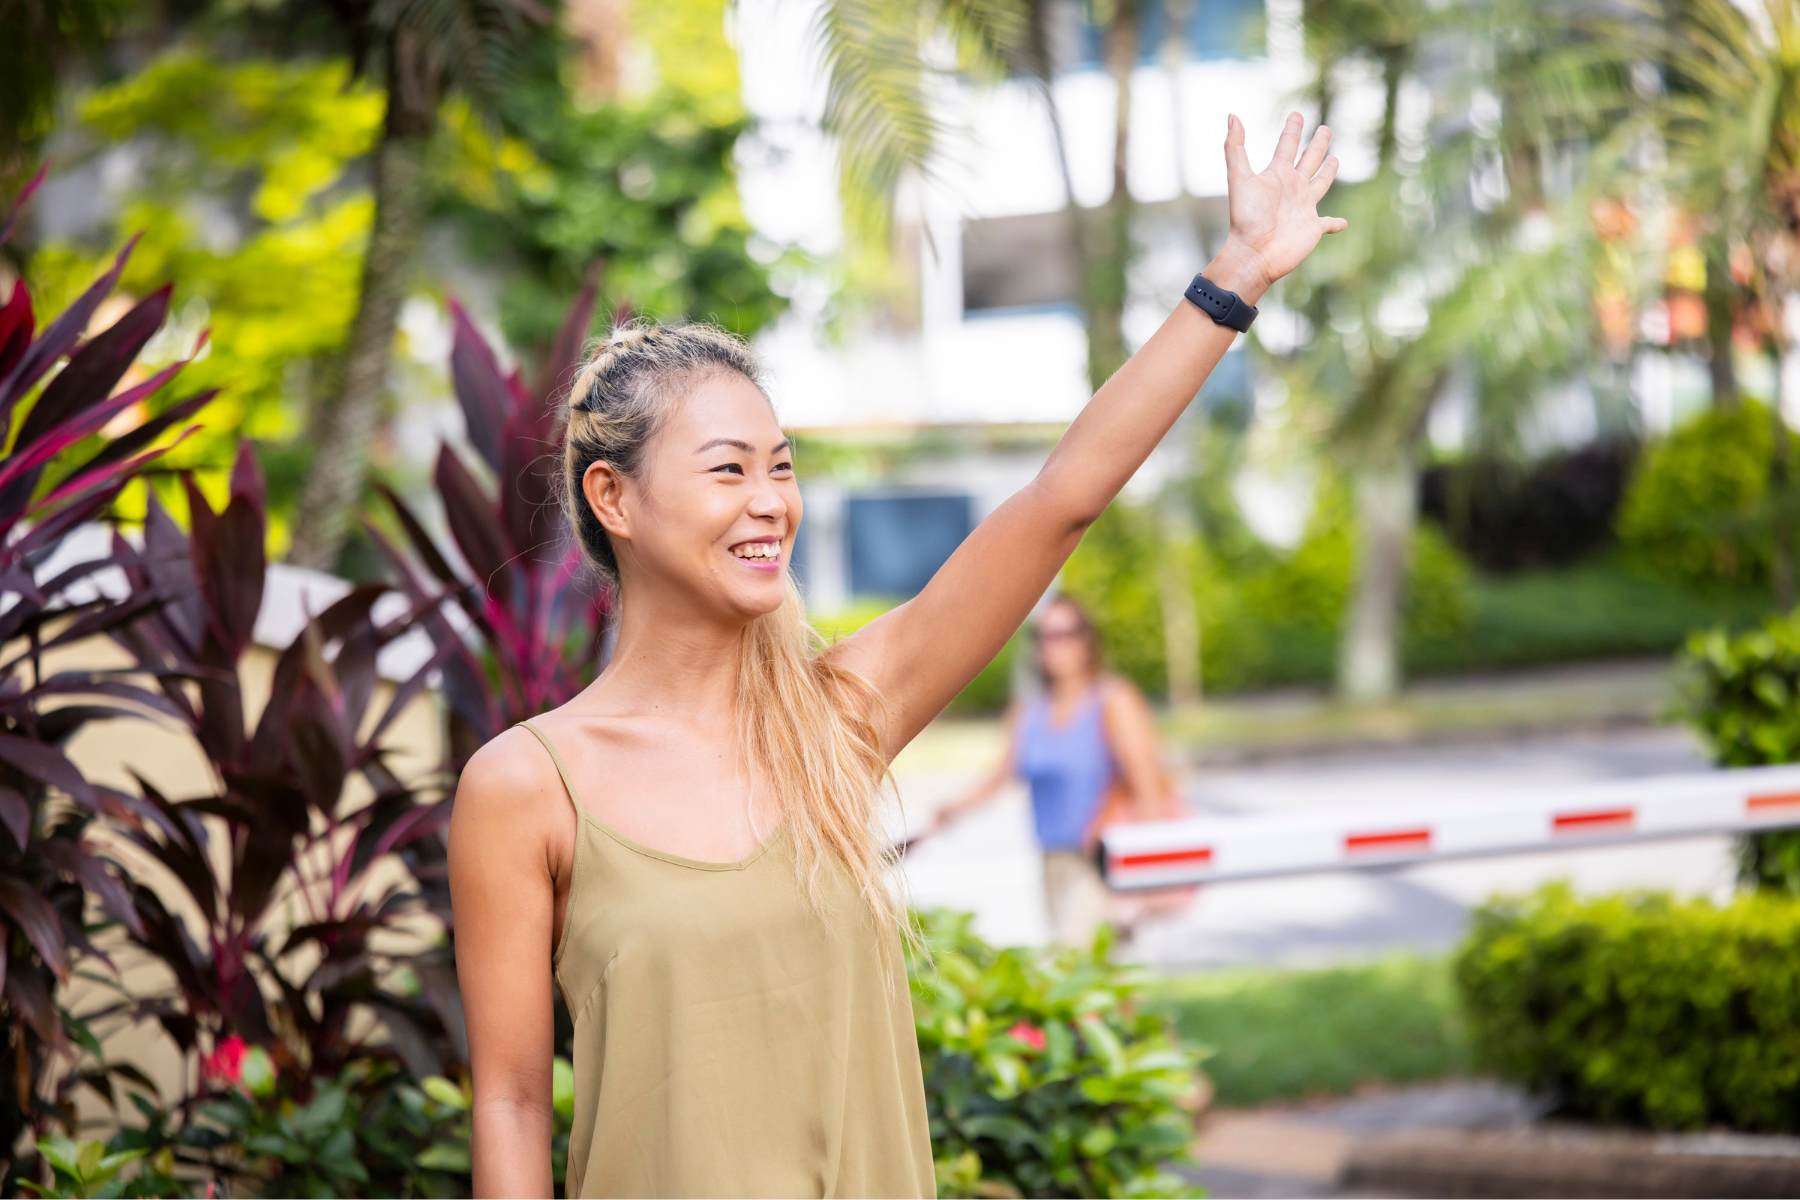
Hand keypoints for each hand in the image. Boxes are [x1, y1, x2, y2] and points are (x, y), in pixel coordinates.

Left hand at [1210, 112, 1346, 300]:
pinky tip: (1342, 223)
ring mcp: (1304, 207)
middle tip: (1326, 129)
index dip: (1293, 129)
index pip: (1287, 146)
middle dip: (1317, 145)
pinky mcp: (1313, 228)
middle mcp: (1292, 188)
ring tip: (1335, 160)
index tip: (1297, 114)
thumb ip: (1235, 148)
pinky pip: (1328, 224)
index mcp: (1277, 175)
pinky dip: (1336, 223)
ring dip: (1328, 173)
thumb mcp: (1239, 178)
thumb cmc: (1246, 217)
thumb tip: (1231, 115)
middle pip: (1308, 160)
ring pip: (1320, 184)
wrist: (1254, 253)